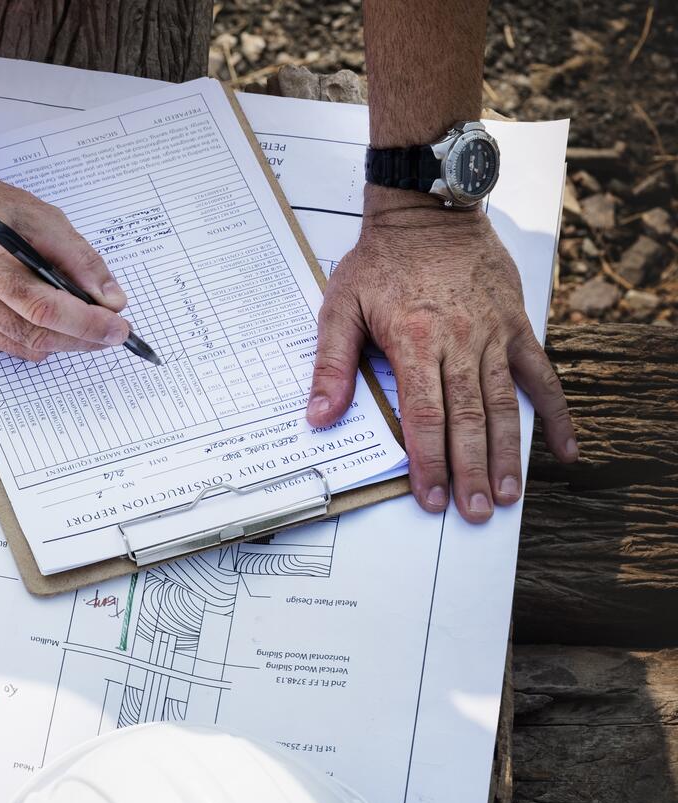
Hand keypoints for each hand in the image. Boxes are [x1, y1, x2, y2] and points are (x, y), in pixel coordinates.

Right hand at [0, 158, 132, 359]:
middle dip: (81, 338)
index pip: (44, 308)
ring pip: (24, 347)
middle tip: (112, 332)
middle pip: (35, 335)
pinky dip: (32, 337)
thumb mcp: (38, 216)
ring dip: (61, 340)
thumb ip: (78, 258)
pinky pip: (6, 346)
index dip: (86, 324)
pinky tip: (40, 316)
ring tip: (83, 323)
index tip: (118, 328)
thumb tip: (110, 299)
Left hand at [308, 188, 577, 521]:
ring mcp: (493, 335)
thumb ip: (332, 365)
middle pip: (468, 419)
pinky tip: (563, 448)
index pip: (423, 416)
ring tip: (508, 495)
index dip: (428, 462)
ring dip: (508, 454)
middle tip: (476, 512)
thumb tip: (319, 417)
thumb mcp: (340, 307)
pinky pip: (540, 375)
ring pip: (504, 405)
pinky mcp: (516, 325)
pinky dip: (556, 413)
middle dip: (471, 471)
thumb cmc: (382, 260)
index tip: (432, 496)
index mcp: (414, 341)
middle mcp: (459, 342)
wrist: (429, 211)